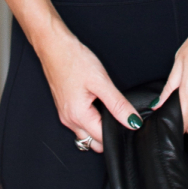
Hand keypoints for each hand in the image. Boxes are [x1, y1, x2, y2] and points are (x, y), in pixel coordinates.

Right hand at [37, 23, 140, 152]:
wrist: (54, 46)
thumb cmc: (74, 60)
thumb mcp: (101, 82)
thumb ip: (118, 105)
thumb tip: (133, 122)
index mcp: (78, 116)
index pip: (103, 139)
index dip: (119, 133)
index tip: (129, 124)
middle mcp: (69, 121)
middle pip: (93, 142)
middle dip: (108, 135)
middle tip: (121, 118)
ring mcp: (65, 115)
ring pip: (86, 134)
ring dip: (99, 128)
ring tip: (110, 110)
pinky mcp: (65, 108)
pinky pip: (80, 123)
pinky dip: (91, 120)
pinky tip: (98, 105)